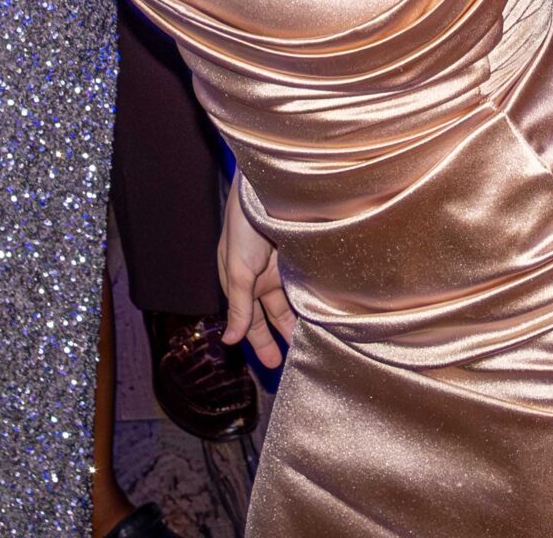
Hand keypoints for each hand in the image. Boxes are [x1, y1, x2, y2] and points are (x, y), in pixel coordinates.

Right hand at [216, 187, 297, 369]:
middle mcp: (261, 276)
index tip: (271, 364)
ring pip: (291, 300)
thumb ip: (238, 306)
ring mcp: (282, 265)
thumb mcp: (238, 270)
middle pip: (273, 313)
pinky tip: (323, 313)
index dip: (259, 341)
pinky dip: (311, 298)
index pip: (250, 319)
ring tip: (313, 341)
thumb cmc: (244, 225)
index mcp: (239, 281)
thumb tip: (229, 340)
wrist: (266, 187)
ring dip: (298, 319)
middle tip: (291, 360)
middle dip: (280, 335)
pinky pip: (306, 283)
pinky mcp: (301, 255)